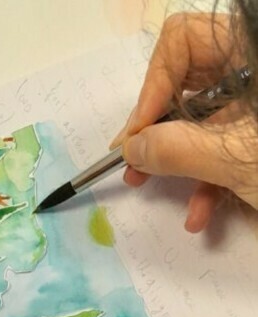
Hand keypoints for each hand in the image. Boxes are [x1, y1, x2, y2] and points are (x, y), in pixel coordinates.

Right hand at [112, 12, 257, 231]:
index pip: (183, 42)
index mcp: (251, 52)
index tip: (137, 136)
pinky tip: (203, 214)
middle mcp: (253, 70)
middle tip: (134, 165)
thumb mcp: (240, 159)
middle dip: (159, 130)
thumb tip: (130, 148)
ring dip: (180, 164)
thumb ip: (176, 150)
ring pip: (205, 121)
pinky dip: (210, 179)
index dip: (152, 88)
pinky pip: (227, 145)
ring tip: (154, 192)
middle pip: (188, 83)